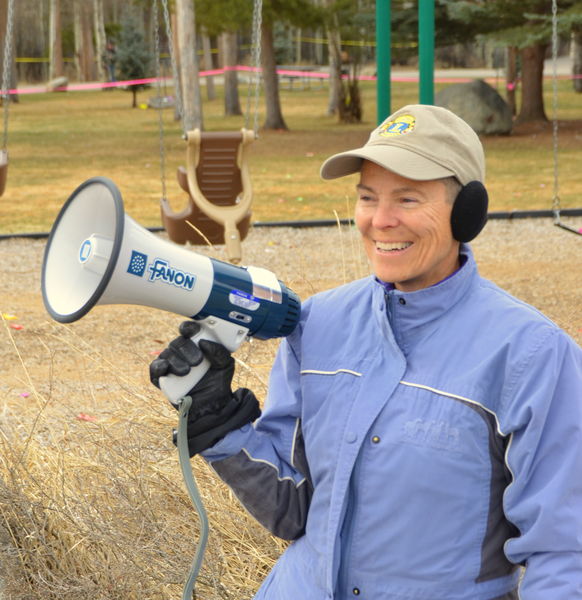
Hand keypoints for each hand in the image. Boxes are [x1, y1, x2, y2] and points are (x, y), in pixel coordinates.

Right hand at [150, 321, 260, 455]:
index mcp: (196, 345)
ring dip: (176, 361)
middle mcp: (182, 352)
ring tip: (187, 372)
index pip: (188, 331)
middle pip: (177, 343)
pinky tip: (165, 367)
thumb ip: (219, 351)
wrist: (212, 406)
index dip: (188, 328)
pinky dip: (158, 366)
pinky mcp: (162, 378)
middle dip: (186, 350)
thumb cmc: (218, 382)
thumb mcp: (225, 364)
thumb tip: (204, 342)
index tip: (191, 331)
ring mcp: (171, 365)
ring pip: (166, 354)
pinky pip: (155, 369)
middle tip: (197, 362)